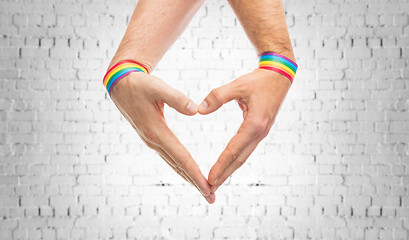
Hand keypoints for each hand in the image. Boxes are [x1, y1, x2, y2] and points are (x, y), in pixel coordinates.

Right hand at [109, 72, 214, 203]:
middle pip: (179, 167)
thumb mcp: (158, 87)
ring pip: (174, 164)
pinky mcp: (153, 138)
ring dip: (189, 178)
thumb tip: (196, 111)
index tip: (208, 188)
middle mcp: (154, 141)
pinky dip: (181, 168)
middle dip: (195, 183)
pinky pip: (170, 158)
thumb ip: (177, 99)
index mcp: (157, 132)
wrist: (121, 86)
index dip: (195, 174)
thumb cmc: (140, 85)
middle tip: (211, 198)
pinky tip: (188, 172)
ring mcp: (152, 141)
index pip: (181, 158)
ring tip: (204, 190)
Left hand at [198, 69, 291, 192]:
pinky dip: (236, 159)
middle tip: (210, 189)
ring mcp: (261, 133)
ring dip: (230, 169)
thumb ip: (217, 96)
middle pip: (240, 159)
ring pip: (243, 155)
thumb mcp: (238, 85)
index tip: (210, 179)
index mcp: (255, 124)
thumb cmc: (259, 80)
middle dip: (224, 174)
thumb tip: (199, 110)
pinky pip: (246, 149)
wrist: (280, 75)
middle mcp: (259, 132)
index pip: (234, 150)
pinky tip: (228, 164)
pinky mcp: (260, 130)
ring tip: (217, 181)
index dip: (221, 165)